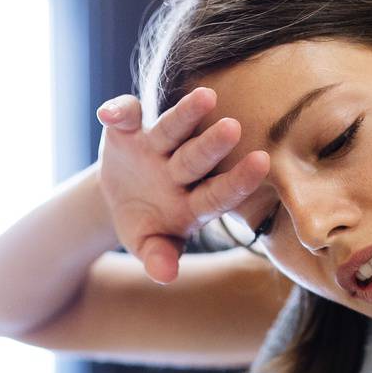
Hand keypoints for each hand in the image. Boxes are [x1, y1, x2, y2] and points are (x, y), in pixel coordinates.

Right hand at [95, 86, 271, 285]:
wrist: (119, 197)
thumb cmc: (145, 224)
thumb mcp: (147, 245)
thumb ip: (158, 258)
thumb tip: (165, 275)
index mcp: (194, 201)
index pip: (219, 192)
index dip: (238, 180)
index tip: (261, 163)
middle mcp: (181, 168)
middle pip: (198, 157)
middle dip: (214, 144)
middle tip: (234, 128)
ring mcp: (156, 146)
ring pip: (172, 128)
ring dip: (186, 113)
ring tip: (205, 97)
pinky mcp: (128, 129)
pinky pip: (125, 116)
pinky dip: (118, 111)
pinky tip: (109, 113)